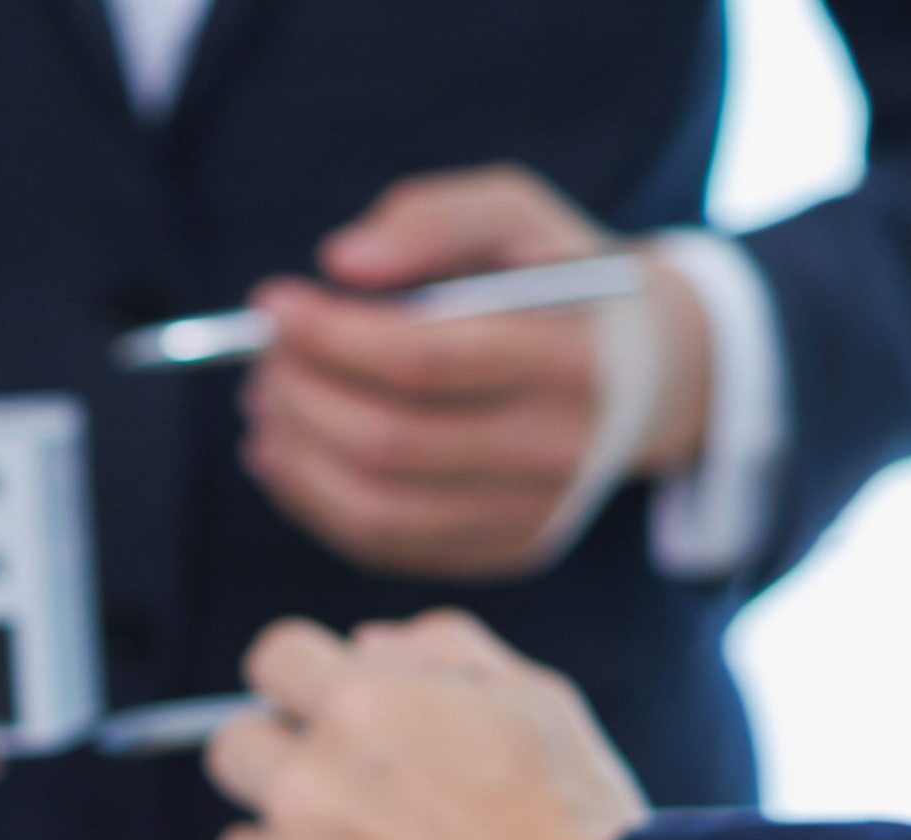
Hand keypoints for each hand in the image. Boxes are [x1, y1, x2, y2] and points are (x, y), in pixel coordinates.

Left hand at [203, 611, 647, 839]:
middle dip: (281, 767)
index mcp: (359, 707)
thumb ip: (441, 651)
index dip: (303, 684)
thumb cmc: (574, 828)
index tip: (327, 714)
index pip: (273, 661)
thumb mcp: (535, 701)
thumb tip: (364, 645)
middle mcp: (305, 785)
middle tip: (354, 810)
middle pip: (233, 751)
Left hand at [240, 164, 710, 578]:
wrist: (647, 372)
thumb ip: (432, 217)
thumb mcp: (516, 215)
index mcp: (569, 356)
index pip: (425, 359)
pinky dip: (313, 500)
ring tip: (268, 402)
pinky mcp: (502, 552)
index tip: (272, 307)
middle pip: (389, 443)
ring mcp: (530, 514)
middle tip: (263, 357)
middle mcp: (557, 449)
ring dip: (295, 455)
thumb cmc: (557, 279)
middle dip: (302, 396)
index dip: (331, 336)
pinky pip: (382, 544)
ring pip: (374, 509)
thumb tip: (341, 261)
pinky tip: (288, 452)